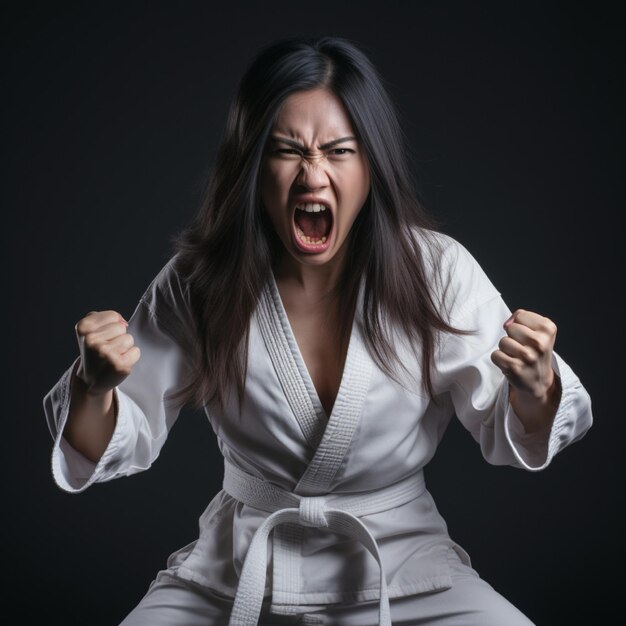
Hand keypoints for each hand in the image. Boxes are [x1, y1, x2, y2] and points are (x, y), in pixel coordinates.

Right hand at [74, 310, 140, 395]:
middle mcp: (91, 341)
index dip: (111, 326)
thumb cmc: (95, 351)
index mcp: (83, 328)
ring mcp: (105, 354)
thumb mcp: (90, 330)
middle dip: (117, 337)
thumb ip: (104, 317)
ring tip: (112, 356)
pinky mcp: (119, 365)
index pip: (113, 316)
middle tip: (107, 350)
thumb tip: (123, 322)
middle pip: (121, 327)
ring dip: (124, 347)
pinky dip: (131, 357)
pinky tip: (118, 363)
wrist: (92, 379)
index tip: (102, 338)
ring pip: (129, 339)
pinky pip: (136, 351)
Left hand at [490, 308, 560, 430]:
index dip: (521, 324)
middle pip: (511, 328)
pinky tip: (511, 364)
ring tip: (517, 356)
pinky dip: (500, 360)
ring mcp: (527, 356)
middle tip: (523, 347)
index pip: (521, 315)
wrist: (539, 381)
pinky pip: (495, 354)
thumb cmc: (535, 352)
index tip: (529, 336)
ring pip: (502, 341)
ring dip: (506, 349)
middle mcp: (540, 342)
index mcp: (548, 329)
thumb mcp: (539, 331)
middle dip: (513, 336)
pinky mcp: (514, 367)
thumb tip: (507, 323)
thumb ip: (523, 318)